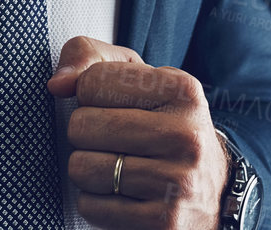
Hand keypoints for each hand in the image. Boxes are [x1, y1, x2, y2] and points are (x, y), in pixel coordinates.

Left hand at [46, 35, 229, 228]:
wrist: (213, 191)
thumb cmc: (161, 122)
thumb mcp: (136, 76)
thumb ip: (88, 57)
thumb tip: (56, 84)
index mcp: (180, 89)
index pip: (91, 82)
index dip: (89, 95)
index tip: (115, 106)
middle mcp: (186, 135)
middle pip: (82, 125)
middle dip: (85, 134)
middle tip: (112, 141)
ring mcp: (179, 183)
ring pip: (82, 168)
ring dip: (87, 169)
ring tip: (116, 167)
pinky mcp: (166, 224)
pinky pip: (91, 207)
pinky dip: (95, 202)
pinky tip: (122, 196)